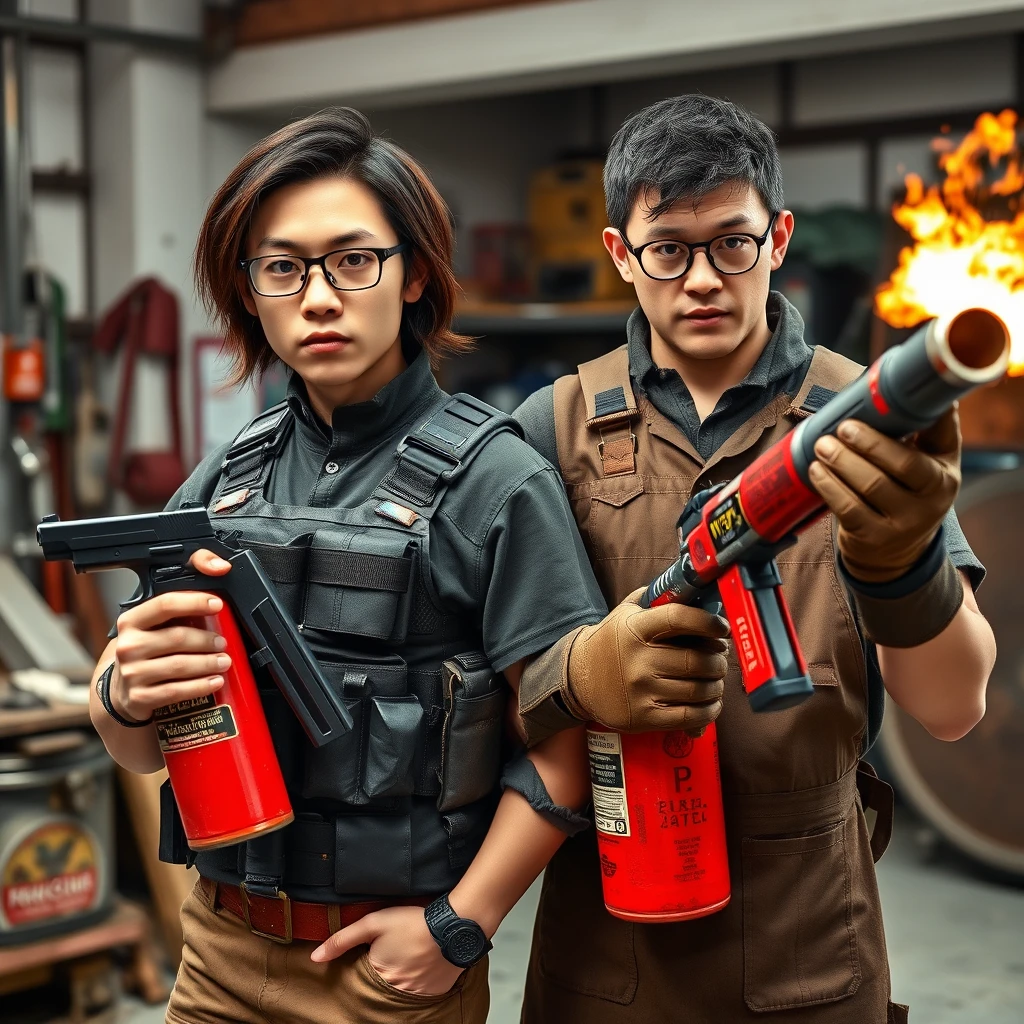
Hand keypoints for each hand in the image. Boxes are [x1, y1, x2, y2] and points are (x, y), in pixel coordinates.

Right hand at [110, 550, 233, 722]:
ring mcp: (132, 672)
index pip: (165, 604)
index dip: (194, 601)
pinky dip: (200, 686)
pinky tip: (214, 681)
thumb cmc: (148, 647)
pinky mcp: (139, 697)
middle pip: (177, 637)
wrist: (123, 689)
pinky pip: (176, 691)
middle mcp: (128, 645)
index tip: (217, 604)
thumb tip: (219, 566)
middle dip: (207, 639)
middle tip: (223, 642)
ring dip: (208, 663)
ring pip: (179, 666)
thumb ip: (185, 592)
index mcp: (132, 620)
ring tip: (224, 661)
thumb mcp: (157, 620)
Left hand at [310, 905, 464, 996]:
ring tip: (410, 955)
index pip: (362, 978)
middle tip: (396, 952)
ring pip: (400, 990)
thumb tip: (315, 957)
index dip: (367, 962)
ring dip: (402, 976)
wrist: (454, 926)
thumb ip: (342, 940)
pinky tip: (423, 962)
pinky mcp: (433, 994)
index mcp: (377, 976)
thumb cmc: (413, 922)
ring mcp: (415, 995)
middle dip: (384, 971)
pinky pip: (419, 992)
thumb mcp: (373, 923)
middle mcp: (394, 992)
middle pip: (380, 986)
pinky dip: (419, 980)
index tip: (376, 951)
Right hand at [565, 588, 729, 732]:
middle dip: (718, 659)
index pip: (678, 618)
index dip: (707, 621)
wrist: (580, 679)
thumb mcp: (625, 614)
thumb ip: (656, 599)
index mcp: (635, 628)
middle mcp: (638, 660)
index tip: (722, 627)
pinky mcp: (644, 717)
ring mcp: (641, 690)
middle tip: (720, 656)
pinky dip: (709, 711)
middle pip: (696, 660)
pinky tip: (711, 702)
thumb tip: (696, 589)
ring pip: (698, 690)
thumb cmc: (613, 643)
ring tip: (716, 679)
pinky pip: (690, 716)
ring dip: (717, 685)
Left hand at [809, 409, 960, 583]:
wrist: (896, 554)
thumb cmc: (908, 494)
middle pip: (901, 464)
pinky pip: (848, 508)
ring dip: (842, 461)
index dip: (923, 416)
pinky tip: (816, 471)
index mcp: (945, 472)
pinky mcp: (874, 537)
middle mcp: (933, 499)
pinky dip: (829, 486)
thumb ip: (924, 431)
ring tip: (822, 445)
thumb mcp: (927, 466)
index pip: (940, 438)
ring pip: (871, 485)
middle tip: (843, 427)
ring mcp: (904, 522)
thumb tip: (915, 383)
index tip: (891, 400)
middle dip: (868, 442)